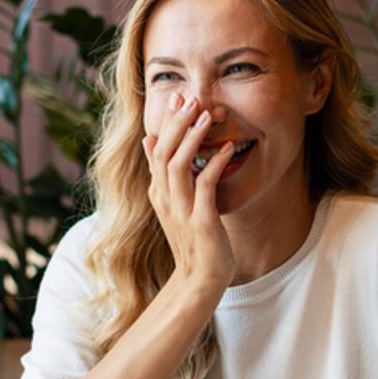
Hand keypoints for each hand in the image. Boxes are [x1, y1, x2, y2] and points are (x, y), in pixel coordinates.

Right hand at [142, 92, 237, 293]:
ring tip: (206, 115)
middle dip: (176, 123)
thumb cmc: (193, 242)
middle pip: (163, 152)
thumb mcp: (173, 205)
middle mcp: (165, 199)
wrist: (199, 280)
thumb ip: (163, 175)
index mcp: (159, 193)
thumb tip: (149, 142)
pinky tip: (227, 149)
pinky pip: (206, 186)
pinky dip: (215, 164)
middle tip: (189, 98)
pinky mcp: (201, 221)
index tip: (176, 98)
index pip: (156, 151)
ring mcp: (181, 210)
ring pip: (178, 165)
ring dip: (192, 138)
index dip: (165, 123)